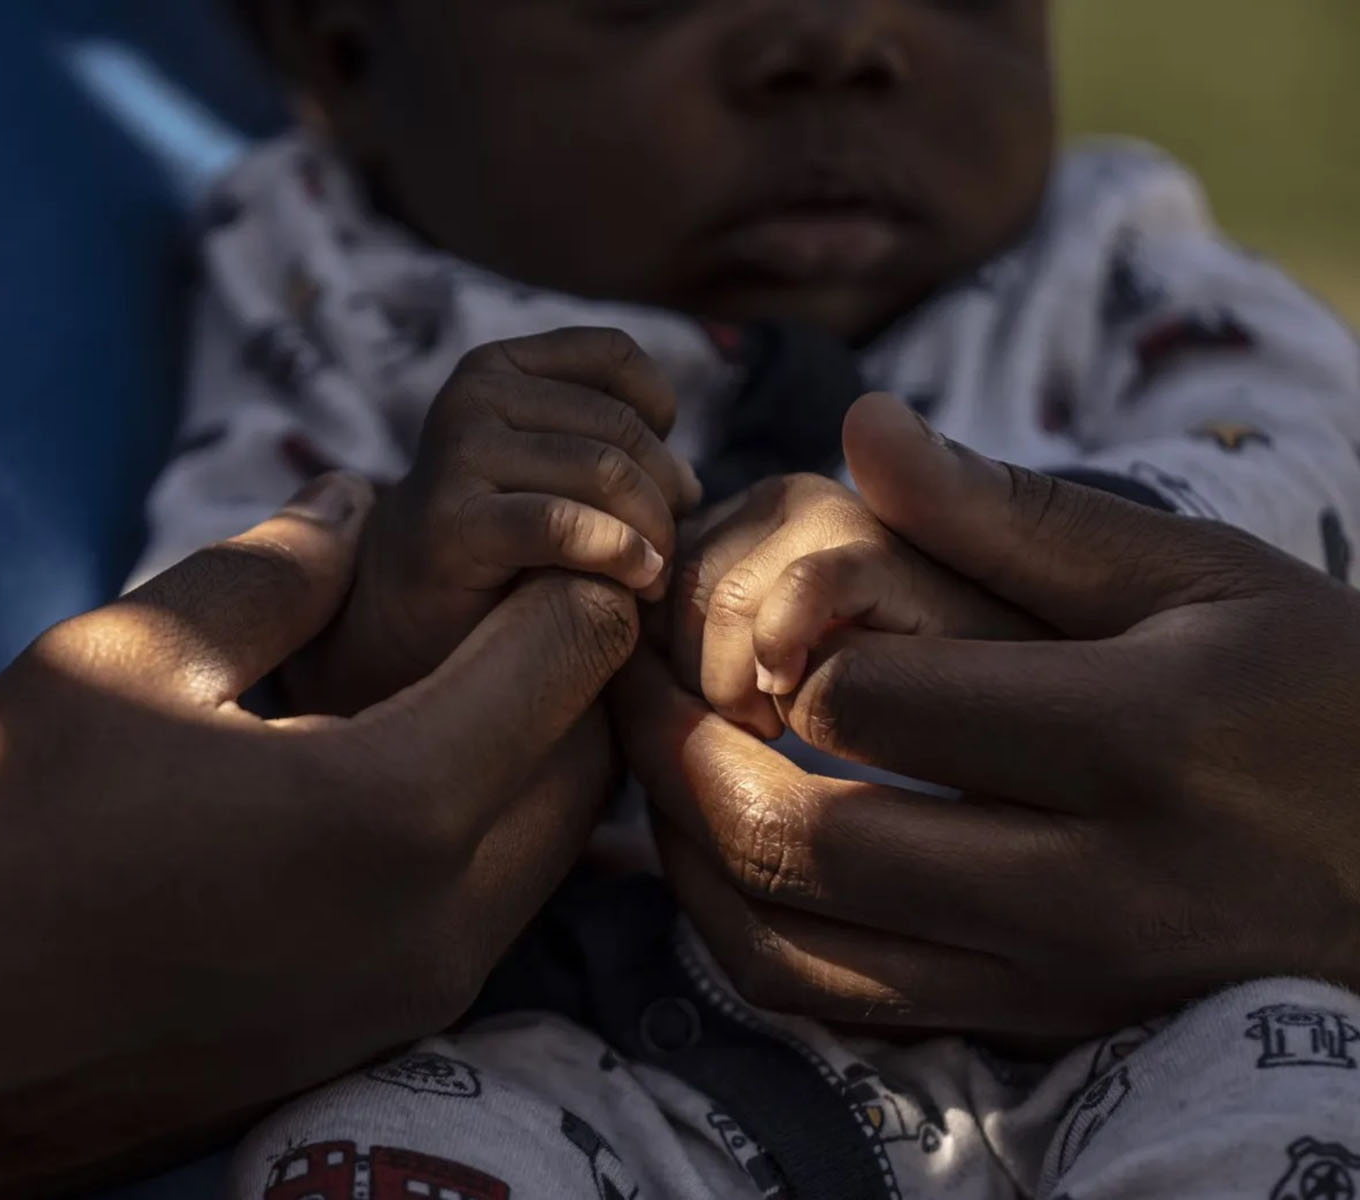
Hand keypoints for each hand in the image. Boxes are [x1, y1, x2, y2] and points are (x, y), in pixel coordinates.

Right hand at [0, 473, 640, 1195]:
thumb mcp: (121, 662)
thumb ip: (266, 574)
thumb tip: (348, 502)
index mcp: (393, 803)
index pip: (570, 654)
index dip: (567, 571)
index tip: (521, 526)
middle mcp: (441, 917)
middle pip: (587, 756)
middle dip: (569, 662)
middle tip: (494, 591)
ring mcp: (418, 995)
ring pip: (554, 842)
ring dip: (533, 749)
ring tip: (447, 675)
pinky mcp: (382, 1037)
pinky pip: (494, 909)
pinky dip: (487, 827)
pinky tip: (394, 777)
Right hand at [290, 327, 700, 713]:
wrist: (408, 610)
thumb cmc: (502, 543)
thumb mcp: (559, 472)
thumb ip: (617, 452)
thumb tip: (692, 481)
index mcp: (499, 366)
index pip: (614, 356)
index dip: (660, 413)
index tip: (666, 478)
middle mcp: (473, 393)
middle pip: (619, 426)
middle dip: (664, 493)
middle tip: (670, 548)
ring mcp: (459, 452)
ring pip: (604, 472)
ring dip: (649, 531)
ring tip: (653, 574)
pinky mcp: (456, 520)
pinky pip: (566, 524)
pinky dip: (619, 553)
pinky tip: (636, 582)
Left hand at [612, 393, 1359, 1038]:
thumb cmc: (1312, 691)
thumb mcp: (1195, 574)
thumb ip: (1013, 514)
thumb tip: (861, 424)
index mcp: (1131, 738)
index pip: (866, 702)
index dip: (778, 648)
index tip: (748, 612)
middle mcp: (1085, 884)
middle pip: (799, 838)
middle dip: (675, 750)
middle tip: (626, 679)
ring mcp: (1051, 978)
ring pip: (789, 945)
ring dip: (684, 851)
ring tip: (653, 758)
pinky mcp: (1029, 1024)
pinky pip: (834, 1007)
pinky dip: (742, 931)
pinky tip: (722, 851)